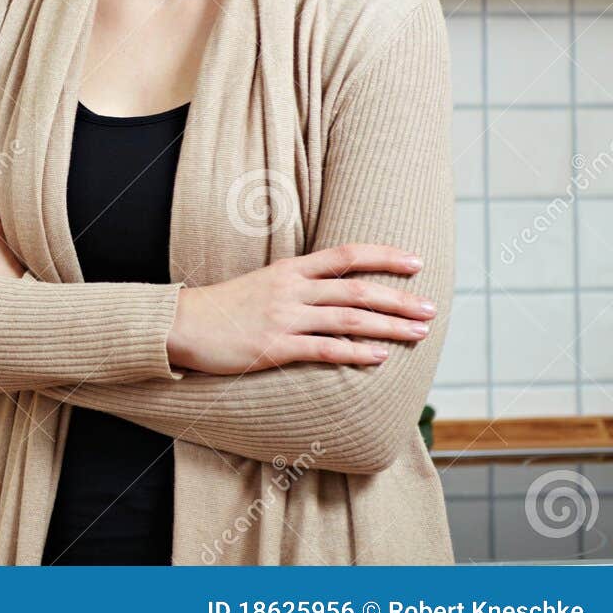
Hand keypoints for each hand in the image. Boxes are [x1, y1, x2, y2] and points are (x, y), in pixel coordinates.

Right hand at [165, 243, 438, 374]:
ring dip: (390, 326)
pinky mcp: (275, 347)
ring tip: (418, 333)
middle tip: (430, 308)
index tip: (416, 261)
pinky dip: (356, 353)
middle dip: (400, 298)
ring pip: (350, 319)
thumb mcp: (262, 284)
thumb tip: (335, 292)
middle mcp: (291, 290)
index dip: (385, 256)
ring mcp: (284, 318)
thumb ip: (298, 285)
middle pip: (358, 289)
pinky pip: (325, 349)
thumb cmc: (223, 307)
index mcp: (290, 270)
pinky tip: (379, 357)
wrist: (182, 325)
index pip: (346, 255)